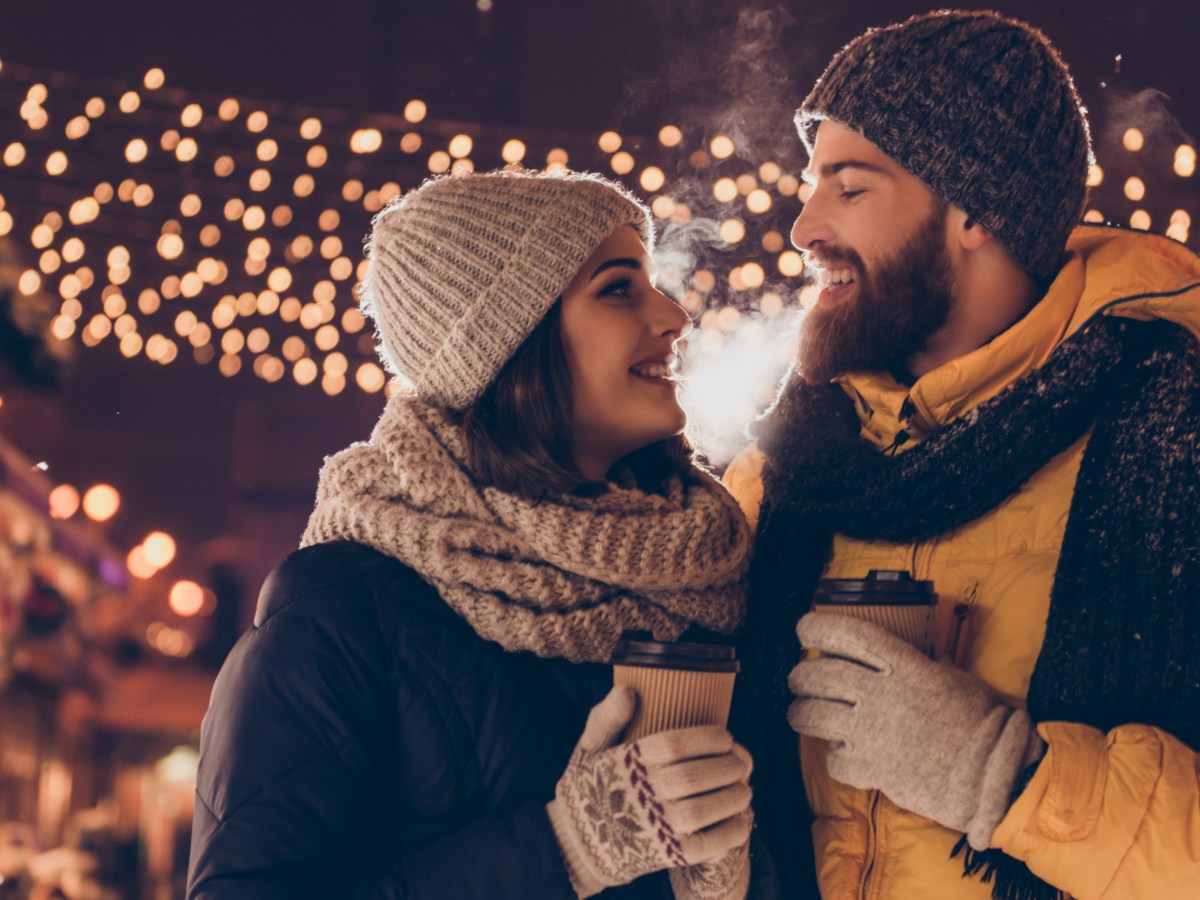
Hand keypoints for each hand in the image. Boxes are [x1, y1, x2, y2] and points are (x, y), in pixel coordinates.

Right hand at [547, 686, 752, 897]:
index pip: (672, 746)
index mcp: (625, 764)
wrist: (577, 845)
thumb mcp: (588, 748)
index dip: (706, 738)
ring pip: (703, 810)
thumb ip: (607, 718)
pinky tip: (742, 819)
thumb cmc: (589, 788)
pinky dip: (730, 832)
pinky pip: (706, 846)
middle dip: (727, 766)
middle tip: (742, 761)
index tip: (725, 736)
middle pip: (693, 777)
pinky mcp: (667, 856)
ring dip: (733, 797)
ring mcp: (655, 828)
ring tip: (744, 787)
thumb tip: (628, 690)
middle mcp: (641, 796)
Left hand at [788, 612, 1043, 849]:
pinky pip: (833, 758)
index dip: (816, 628)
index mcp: (903, 664)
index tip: (805, 629)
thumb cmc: (980, 720)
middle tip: (800, 678)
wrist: (993, 773)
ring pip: (812, 715)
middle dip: (800, 676)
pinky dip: (834, 757)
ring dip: (800, 712)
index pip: (846, 634)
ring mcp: (872, 732)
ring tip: (801, 712)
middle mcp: (881, 694)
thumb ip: (916, 664)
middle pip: (818, 675)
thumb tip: (901, 656)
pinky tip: (844, 753)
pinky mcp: (871, 767)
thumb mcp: (950, 676)